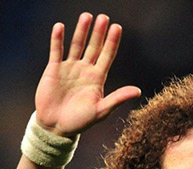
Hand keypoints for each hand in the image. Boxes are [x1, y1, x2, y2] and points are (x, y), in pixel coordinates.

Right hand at [34, 13, 140, 136]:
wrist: (56, 127)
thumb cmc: (80, 121)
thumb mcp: (101, 110)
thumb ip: (118, 98)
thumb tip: (138, 91)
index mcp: (98, 78)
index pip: (107, 55)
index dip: (112, 42)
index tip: (117, 27)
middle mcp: (85, 70)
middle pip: (94, 46)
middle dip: (99, 32)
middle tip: (104, 17)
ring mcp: (69, 68)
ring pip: (77, 45)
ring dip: (81, 31)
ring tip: (86, 16)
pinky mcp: (54, 69)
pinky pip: (56, 50)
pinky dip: (58, 39)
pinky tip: (60, 27)